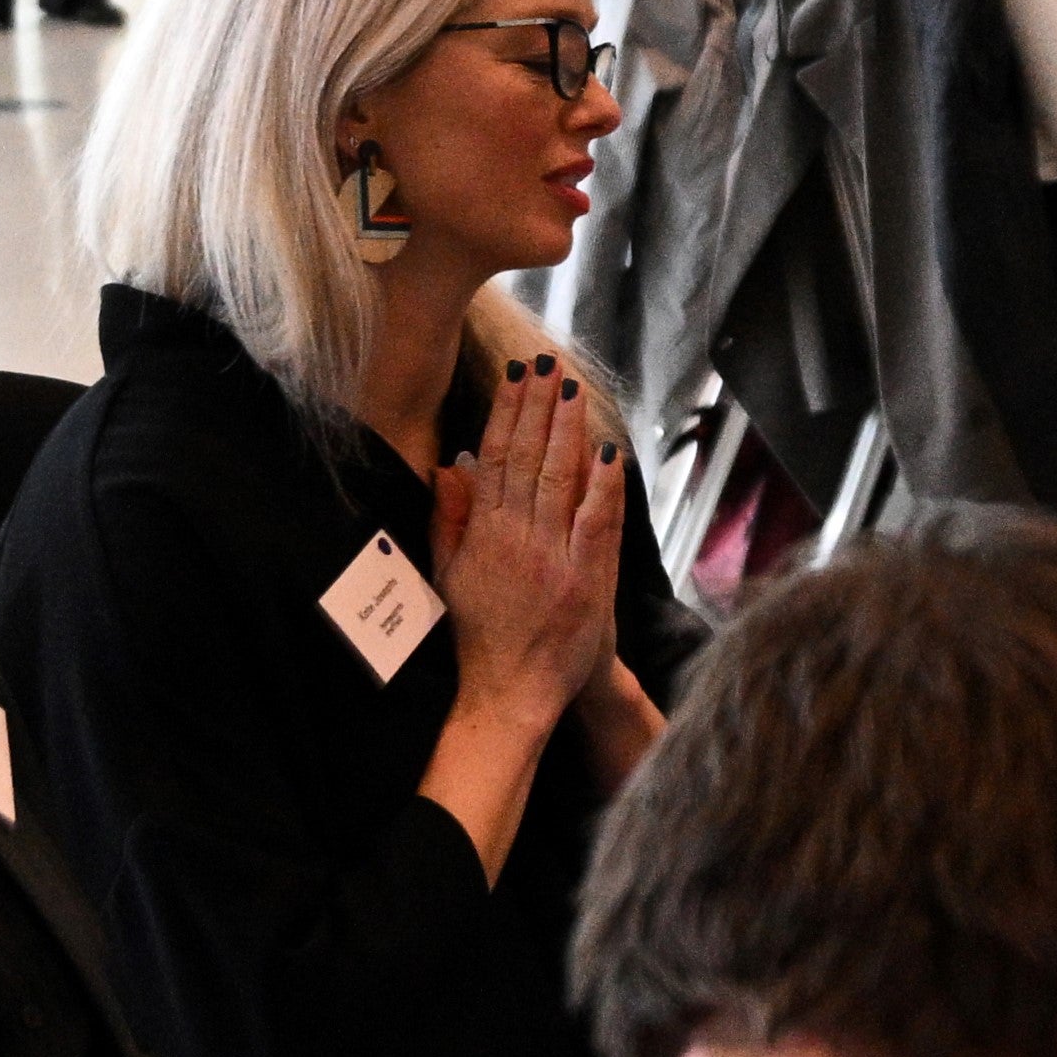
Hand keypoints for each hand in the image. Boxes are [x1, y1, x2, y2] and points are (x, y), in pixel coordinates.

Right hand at [428, 353, 634, 713]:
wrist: (507, 692)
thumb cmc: (478, 636)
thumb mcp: (448, 574)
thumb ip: (450, 518)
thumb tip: (451, 465)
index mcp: (482, 534)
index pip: (496, 457)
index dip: (507, 412)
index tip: (517, 375)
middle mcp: (515, 539)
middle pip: (527, 458)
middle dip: (538, 406)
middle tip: (547, 364)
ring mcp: (552, 558)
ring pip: (558, 479)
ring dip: (566, 430)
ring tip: (571, 388)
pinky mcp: (585, 580)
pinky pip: (594, 521)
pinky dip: (601, 484)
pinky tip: (608, 450)